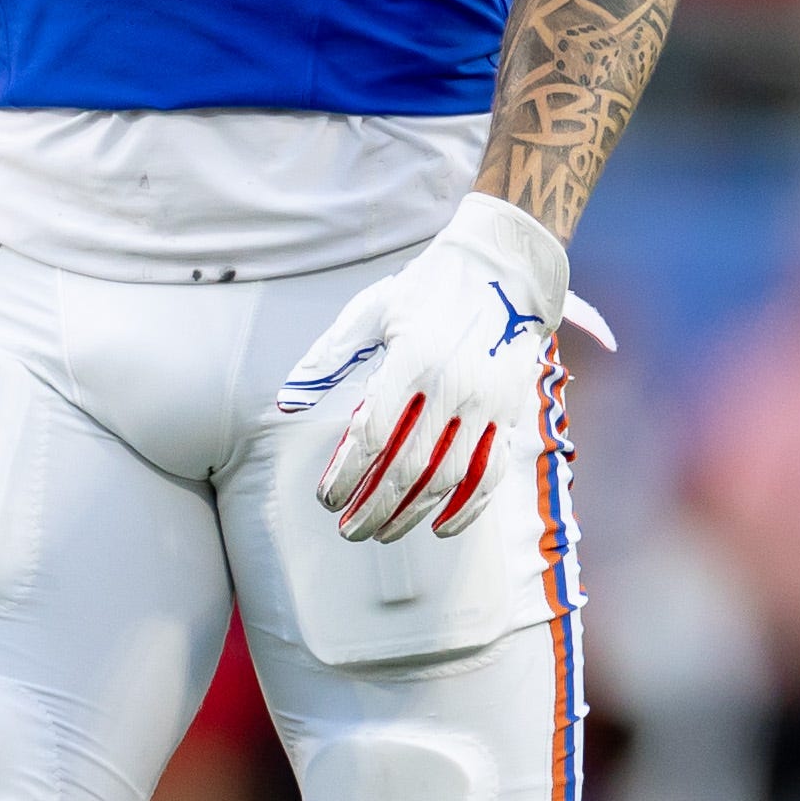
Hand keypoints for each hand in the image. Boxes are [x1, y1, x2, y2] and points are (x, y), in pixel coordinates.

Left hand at [272, 195, 605, 542]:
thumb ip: (329, 357)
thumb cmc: (427, 289)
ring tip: (382, 532)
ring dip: (412, 514)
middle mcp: (452, 386)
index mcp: (412, 359)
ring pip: (448, 478)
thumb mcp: (371, 311)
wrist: (503, 268)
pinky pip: (492, 473)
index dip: (346, 474)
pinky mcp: (511, 413)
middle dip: (372, 507)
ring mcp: (487, 404)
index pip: (372, 435)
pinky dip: (468, 508)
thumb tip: (288, 401)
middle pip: (407, 468)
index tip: (326, 498)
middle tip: (347, 530)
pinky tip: (440, 526)